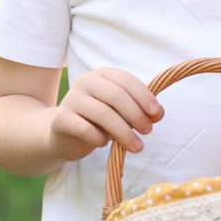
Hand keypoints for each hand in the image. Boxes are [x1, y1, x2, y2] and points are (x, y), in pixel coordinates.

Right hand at [49, 67, 163, 162]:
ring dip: (124, 131)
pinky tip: (105, 144)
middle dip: (136, 115)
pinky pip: (85, 129)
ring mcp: (71, 99)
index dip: (144, 96)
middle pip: (116, 96)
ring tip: (136, 146)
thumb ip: (139, 109)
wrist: (64, 133)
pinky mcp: (62, 119)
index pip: (126, 80)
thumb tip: (158, 114)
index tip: (157, 114)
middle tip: (148, 131)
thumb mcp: (120, 112)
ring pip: (103, 113)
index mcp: (103, 74)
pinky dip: (100, 138)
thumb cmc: (98, 120)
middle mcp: (86, 81)